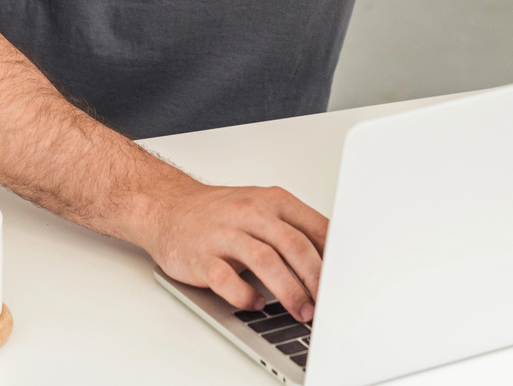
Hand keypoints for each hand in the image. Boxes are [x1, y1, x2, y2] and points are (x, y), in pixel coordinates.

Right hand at [136, 181, 328, 322]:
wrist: (167, 206)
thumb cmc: (219, 213)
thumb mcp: (262, 207)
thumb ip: (294, 229)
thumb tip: (331, 262)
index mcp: (272, 201)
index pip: (313, 227)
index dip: (333, 257)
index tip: (344, 281)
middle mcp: (250, 213)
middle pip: (293, 245)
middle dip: (315, 279)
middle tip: (325, 304)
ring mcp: (224, 234)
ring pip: (265, 261)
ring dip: (288, 291)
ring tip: (301, 311)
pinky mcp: (201, 256)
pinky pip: (226, 279)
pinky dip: (244, 295)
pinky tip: (255, 304)